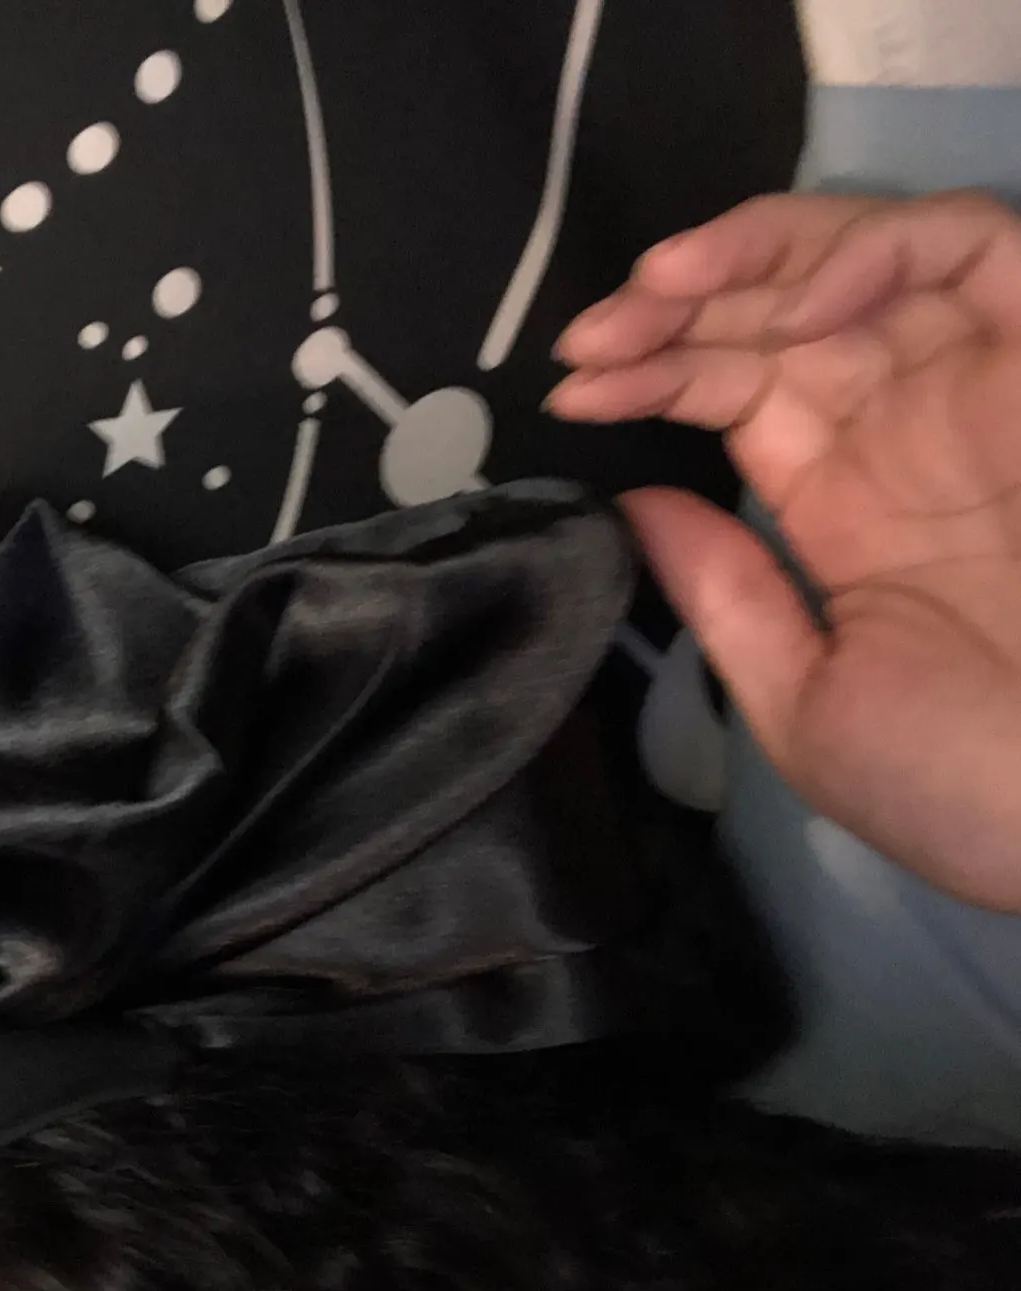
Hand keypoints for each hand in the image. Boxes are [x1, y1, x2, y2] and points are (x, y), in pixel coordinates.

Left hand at [548, 192, 1020, 912]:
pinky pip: (973, 245)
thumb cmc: (967, 784)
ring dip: (751, 255)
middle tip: (593, 333)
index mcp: (851, 501)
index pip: (735, 389)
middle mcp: (913, 423)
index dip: (650, 373)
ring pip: (862, 254)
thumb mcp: (808, 702)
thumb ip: (728, 595)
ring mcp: (987, 380)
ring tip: (660, 291)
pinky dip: (879, 247)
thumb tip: (635, 504)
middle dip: (674, 306)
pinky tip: (798, 306)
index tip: (571, 390)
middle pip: (780, 310)